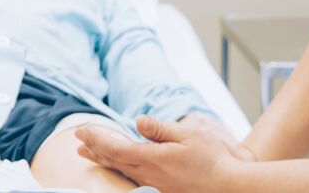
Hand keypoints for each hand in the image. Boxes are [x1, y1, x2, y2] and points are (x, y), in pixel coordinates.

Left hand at [76, 115, 242, 191]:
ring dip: (104, 160)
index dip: (95, 139)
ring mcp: (155, 184)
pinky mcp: (162, 190)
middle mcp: (148, 174)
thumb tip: (138, 121)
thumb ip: (160, 129)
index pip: (114, 147)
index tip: (81, 130)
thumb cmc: (213, 160)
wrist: (230, 187)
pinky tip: (119, 166)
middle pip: (113, 160)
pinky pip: (134, 177)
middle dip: (94, 149)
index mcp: (152, 159)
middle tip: (78, 141)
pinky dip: (120, 168)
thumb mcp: (189, 136)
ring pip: (122, 170)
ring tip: (88, 154)